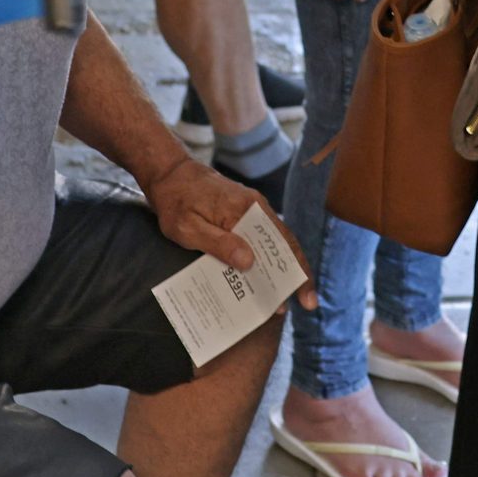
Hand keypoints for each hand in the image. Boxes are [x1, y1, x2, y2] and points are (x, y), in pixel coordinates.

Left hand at [143, 158, 317, 310]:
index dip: (297, 272)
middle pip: (286, 244)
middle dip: (297, 274)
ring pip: (277, 242)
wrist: (171, 173)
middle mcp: (256, 208)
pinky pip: (263, 237)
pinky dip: (268, 257)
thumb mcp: (188, 228)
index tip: (306, 297)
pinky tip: (265, 276)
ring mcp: (253, 209)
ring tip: (286, 296)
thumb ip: (219, 244)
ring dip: (283, 268)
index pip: (281, 245)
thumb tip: (249, 262)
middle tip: (306, 303)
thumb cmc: (175, 201)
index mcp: (246, 210)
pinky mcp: (246, 212)